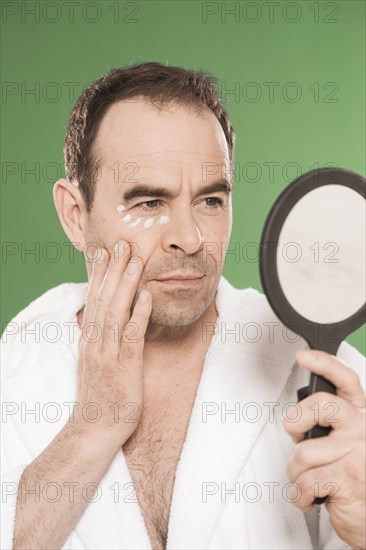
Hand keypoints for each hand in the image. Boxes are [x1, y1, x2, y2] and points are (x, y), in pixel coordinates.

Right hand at [73, 241, 151, 445]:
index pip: (93, 299)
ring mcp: (108, 353)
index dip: (99, 274)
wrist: (95, 429)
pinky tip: (146, 296)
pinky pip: (131, 336)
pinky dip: (139, 314)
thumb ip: (101, 338)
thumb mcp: (96, 361)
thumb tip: (107, 318)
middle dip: (114, 270)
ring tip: (135, 260)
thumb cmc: (101, 395)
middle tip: (122, 243)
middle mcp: (95, 341)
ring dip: (126, 284)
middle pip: (105, 298)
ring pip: (116, 311)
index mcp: (89, 338)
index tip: (105, 251)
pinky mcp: (124, 367)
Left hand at [283, 350, 365, 549]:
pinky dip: (301, 495)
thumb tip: (300, 416)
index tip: (304, 356)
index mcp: (360, 417)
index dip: (324, 364)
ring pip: (304, 451)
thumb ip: (331, 426)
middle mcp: (361, 429)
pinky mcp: (348, 477)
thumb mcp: (348, 446)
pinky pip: (305, 480)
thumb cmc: (356, 481)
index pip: (345, 381)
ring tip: (311, 479)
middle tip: (299, 437)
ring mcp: (357, 452)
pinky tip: (313, 497)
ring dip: (297, 473)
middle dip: (296, 422)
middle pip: (318, 404)